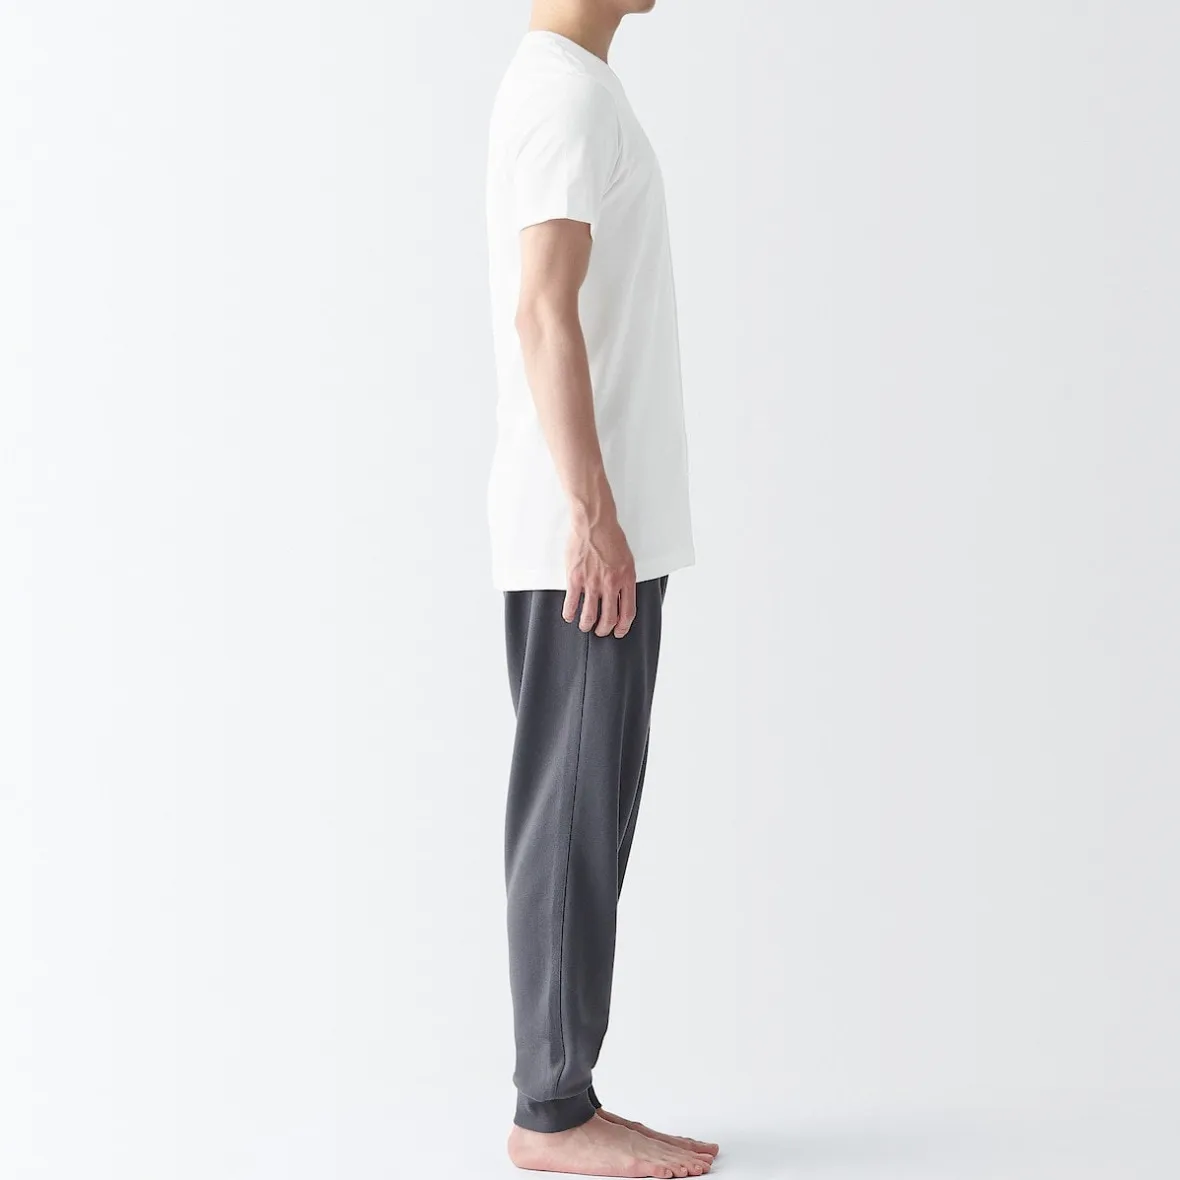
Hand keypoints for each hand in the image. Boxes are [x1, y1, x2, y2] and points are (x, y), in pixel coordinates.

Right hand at [562, 514, 636, 638]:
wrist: (594, 523)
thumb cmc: (610, 536)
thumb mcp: (627, 559)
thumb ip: (624, 578)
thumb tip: (622, 594)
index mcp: (626, 579)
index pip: (627, 612)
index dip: (623, 627)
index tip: (619, 631)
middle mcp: (611, 584)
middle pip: (609, 618)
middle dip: (604, 630)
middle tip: (600, 631)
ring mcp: (592, 583)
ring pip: (590, 616)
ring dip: (587, 625)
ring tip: (584, 625)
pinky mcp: (576, 578)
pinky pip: (572, 603)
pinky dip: (569, 613)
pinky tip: (569, 615)